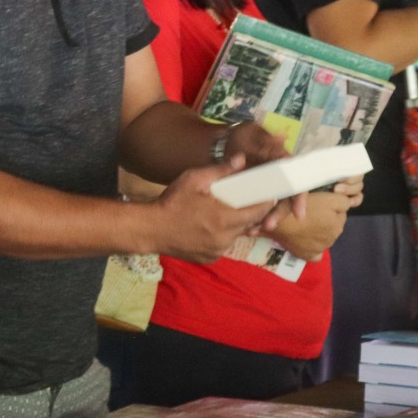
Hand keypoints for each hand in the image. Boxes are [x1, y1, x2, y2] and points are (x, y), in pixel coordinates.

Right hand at [151, 158, 279, 263]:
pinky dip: (221, 236)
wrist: (150, 229)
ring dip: (234, 225)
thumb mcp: (193, 179)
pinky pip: (223, 245)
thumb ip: (220, 170)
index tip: (268, 194)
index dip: (265, 202)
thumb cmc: (171, 202)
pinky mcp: (209, 259)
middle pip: (249, 224)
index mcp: (225, 218)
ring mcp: (217, 251)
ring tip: (224, 213)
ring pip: (236, 236)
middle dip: (249, 213)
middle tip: (243, 201)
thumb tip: (242, 159)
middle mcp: (225, 239)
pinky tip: (210, 227)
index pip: (258, 211)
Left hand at [222, 123, 306, 220]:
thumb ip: (264, 142)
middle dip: (278, 214)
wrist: (221, 145)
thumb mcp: (252, 136)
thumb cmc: (241, 137)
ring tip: (252, 231)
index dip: (299, 198)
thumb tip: (281, 138)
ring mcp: (267, 187)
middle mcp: (278, 178)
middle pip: (285, 199)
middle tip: (268, 226)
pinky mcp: (255, 195)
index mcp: (282, 163)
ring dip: (265, 220)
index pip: (296, 181)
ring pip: (272, 207)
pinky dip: (254, 219)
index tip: (299, 213)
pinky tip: (245, 229)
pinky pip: (258, 210)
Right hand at [269, 183, 356, 260]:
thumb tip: (348, 205)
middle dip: (326, 220)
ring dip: (318, 233)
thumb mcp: (328, 198)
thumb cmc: (304, 206)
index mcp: (338, 224)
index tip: (319, 203)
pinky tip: (307, 242)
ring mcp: (320, 248)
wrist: (278, 221)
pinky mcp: (308, 256)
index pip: (340, 213)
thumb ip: (343, 202)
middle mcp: (332, 238)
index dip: (330, 207)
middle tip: (311, 212)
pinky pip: (316, 254)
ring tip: (305, 224)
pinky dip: (313, 249)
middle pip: (332, 226)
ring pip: (324, 239)